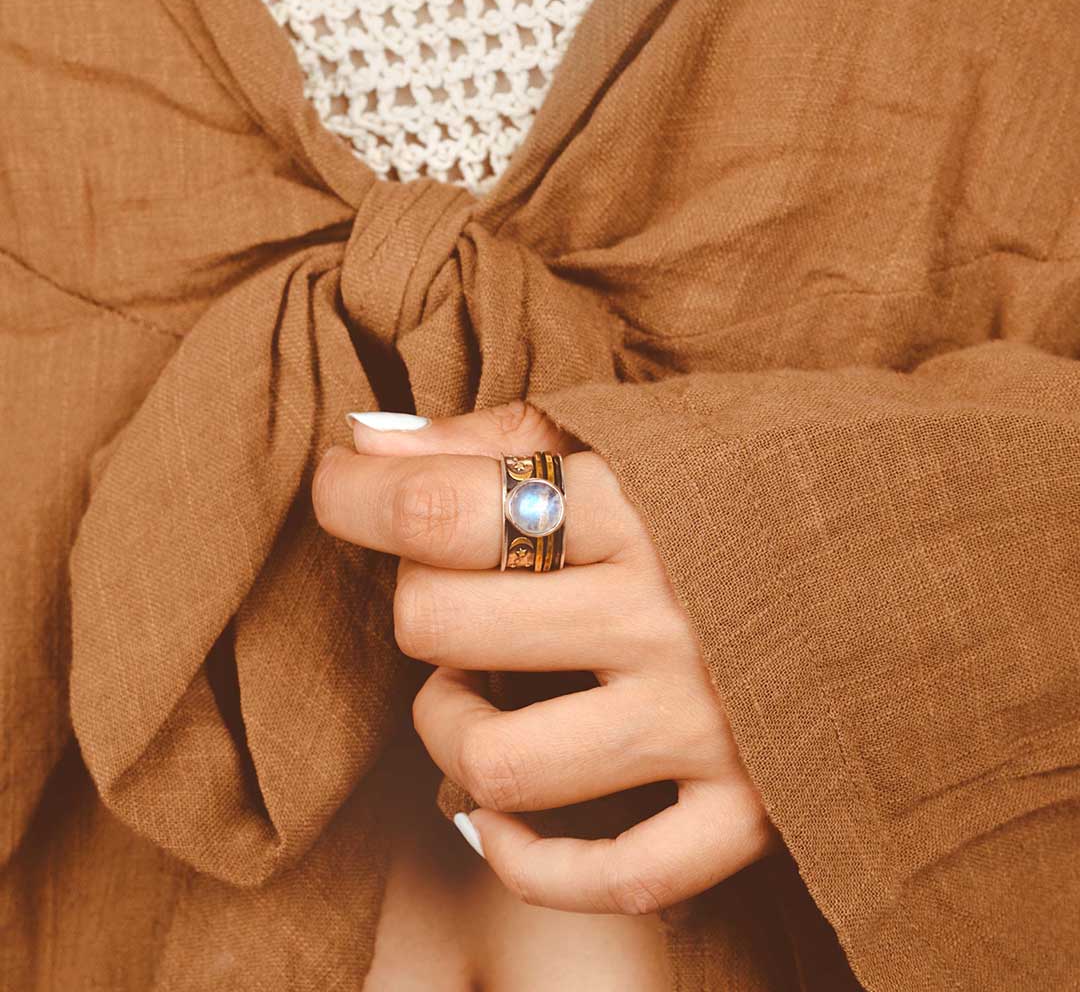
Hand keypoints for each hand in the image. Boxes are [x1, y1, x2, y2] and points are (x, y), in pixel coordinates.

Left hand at [312, 401, 780, 914]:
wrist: (932, 561)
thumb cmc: (764, 485)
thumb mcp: (642, 430)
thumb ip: (503, 434)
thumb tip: (369, 443)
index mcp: (644, 503)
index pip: (440, 507)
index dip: (354, 494)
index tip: (339, 485)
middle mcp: (671, 616)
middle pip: (443, 627)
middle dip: (413, 602)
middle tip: (451, 587)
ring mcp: (712, 724)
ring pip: (501, 762)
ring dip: (447, 727)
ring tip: (475, 689)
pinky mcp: (750, 810)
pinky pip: (610, 875)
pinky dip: (528, 856)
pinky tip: (509, 812)